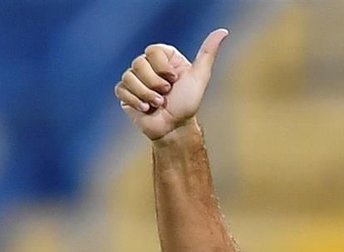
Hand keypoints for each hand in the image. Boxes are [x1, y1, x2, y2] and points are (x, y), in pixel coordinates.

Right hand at [114, 29, 228, 141]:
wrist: (174, 128)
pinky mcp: (125, 94)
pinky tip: (146, 109)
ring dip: (146, 95)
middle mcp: (148, 66)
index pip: (153, 50)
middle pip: (139, 63)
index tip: (174, 80)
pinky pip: (121, 89)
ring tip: (158, 105)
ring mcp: (135, 80)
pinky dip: (135, 101)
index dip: (162, 67)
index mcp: (163, 58)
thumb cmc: (187, 104)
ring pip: (129, 77)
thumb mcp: (199, 77)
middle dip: (155, 84)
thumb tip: (223, 31)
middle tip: (166, 95)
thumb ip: (208, 53)